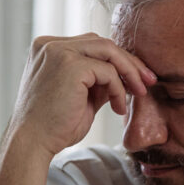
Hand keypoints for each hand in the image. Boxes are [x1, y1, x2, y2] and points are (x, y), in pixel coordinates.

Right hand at [8, 33, 156, 158]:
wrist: (34, 142)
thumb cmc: (56, 125)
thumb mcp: (82, 96)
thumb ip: (99, 81)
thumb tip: (126, 76)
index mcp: (50, 48)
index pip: (93, 44)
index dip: (119, 60)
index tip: (139, 78)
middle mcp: (51, 44)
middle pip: (103, 43)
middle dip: (130, 62)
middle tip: (149, 82)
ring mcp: (58, 51)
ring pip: (109, 50)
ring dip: (130, 72)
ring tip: (140, 93)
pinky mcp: (69, 65)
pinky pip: (108, 71)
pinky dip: (119, 90)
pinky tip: (118, 108)